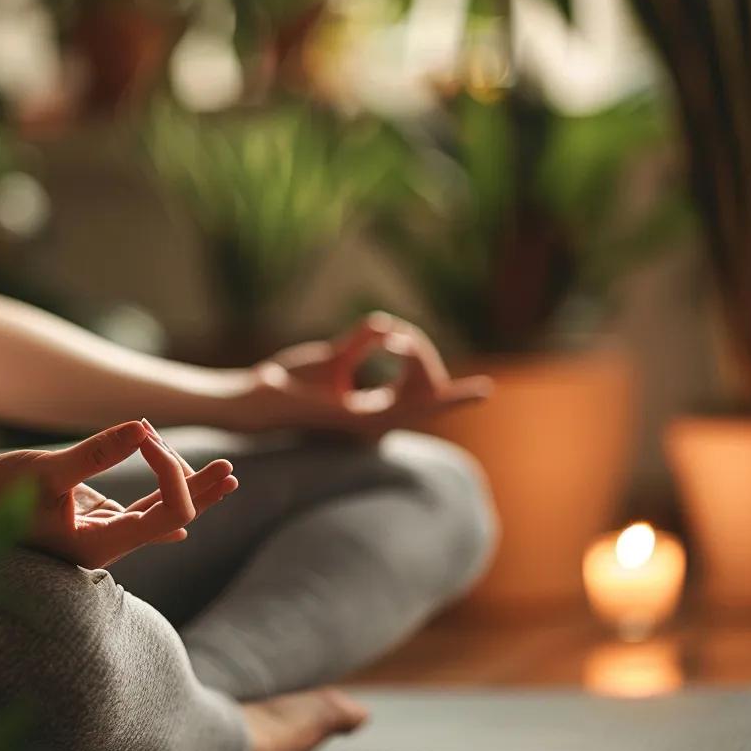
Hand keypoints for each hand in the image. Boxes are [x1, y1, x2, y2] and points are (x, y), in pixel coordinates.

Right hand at [0, 419, 237, 568]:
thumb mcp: (47, 470)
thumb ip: (97, 453)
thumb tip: (145, 428)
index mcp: (96, 546)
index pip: (162, 518)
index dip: (175, 480)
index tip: (153, 439)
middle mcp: (104, 547)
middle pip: (169, 520)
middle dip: (201, 493)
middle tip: (231, 472)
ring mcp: (100, 534)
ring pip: (157, 514)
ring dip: (189, 491)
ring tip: (225, 475)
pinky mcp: (93, 519)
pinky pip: (138, 510)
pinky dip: (162, 495)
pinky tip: (187, 501)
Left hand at [248, 312, 491, 437]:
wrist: (264, 396)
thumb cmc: (292, 381)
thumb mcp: (335, 355)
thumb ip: (364, 340)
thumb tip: (387, 326)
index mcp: (374, 410)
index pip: (423, 402)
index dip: (456, 396)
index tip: (486, 389)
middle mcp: (378, 421)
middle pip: (430, 388)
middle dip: (425, 355)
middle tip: (400, 335)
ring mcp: (372, 424)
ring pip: (423, 389)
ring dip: (417, 355)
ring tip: (397, 336)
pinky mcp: (361, 419)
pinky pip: (403, 397)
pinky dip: (410, 361)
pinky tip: (400, 340)